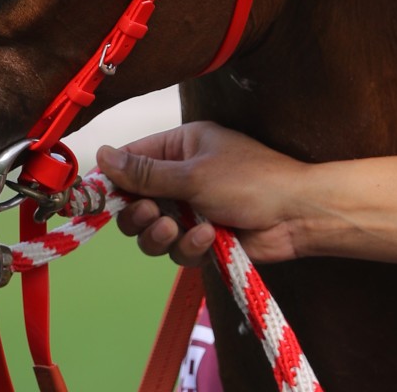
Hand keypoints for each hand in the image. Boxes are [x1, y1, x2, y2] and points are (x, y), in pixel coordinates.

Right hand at [96, 121, 305, 264]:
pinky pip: (177, 249)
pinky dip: (187, 246)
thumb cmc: (253, 181)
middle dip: (137, 213)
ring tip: (173, 229)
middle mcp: (181, 177)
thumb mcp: (192, 174)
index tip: (95, 197)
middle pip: (135, 201)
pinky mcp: (204, 239)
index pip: (131, 160)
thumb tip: (101, 154)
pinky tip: (207, 239)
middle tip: (148, 215)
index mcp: (179, 148)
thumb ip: (143, 173)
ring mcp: (193, 210)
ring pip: (152, 230)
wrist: (301, 217)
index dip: (112, 179)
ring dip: (158, 233)